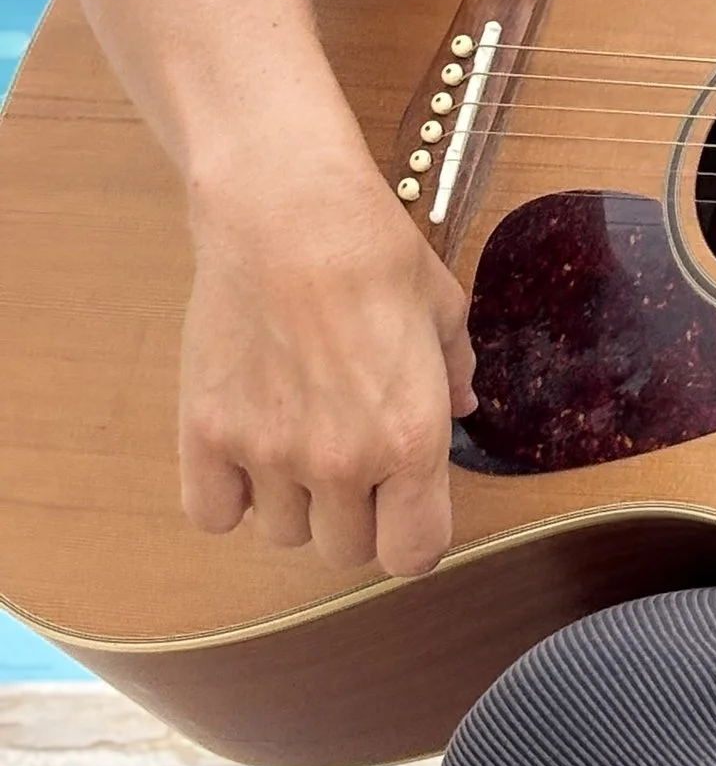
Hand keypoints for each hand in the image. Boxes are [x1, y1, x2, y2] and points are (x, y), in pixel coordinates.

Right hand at [178, 151, 476, 577]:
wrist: (287, 211)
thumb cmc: (373, 249)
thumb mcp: (442, 306)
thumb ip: (454, 370)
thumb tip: (459, 409)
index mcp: (411, 437)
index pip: (413, 555)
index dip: (412, 535)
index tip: (406, 509)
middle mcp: (340, 461)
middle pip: (346, 551)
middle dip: (356, 513)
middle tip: (351, 455)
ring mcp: (268, 454)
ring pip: (282, 536)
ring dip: (293, 501)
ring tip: (299, 434)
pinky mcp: (207, 436)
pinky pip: (214, 515)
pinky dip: (231, 494)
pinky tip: (249, 446)